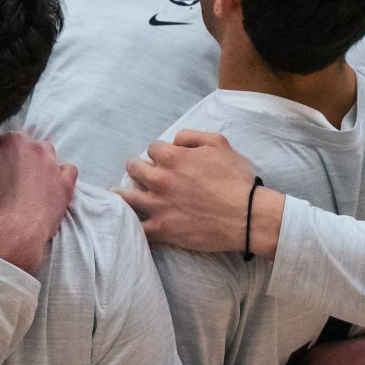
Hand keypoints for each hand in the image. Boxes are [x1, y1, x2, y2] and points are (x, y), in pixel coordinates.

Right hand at [0, 132, 76, 274]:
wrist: (13, 232)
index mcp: (14, 140)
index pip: (1, 142)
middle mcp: (37, 148)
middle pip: (24, 148)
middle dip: (15, 160)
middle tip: (5, 182)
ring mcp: (54, 167)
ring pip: (46, 156)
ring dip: (37, 165)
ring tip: (26, 185)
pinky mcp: (65, 185)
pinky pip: (68, 171)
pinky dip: (59, 175)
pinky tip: (49, 185)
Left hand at [120, 130, 269, 253]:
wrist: (248, 216)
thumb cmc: (236, 179)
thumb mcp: (219, 143)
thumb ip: (191, 136)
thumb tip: (175, 140)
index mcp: (172, 157)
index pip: (151, 148)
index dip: (158, 153)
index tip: (162, 160)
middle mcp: (160, 179)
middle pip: (133, 168)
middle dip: (137, 168)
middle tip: (140, 174)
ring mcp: (158, 205)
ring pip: (125, 197)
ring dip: (121, 193)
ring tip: (115, 194)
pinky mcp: (162, 229)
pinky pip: (136, 227)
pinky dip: (129, 223)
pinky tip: (125, 221)